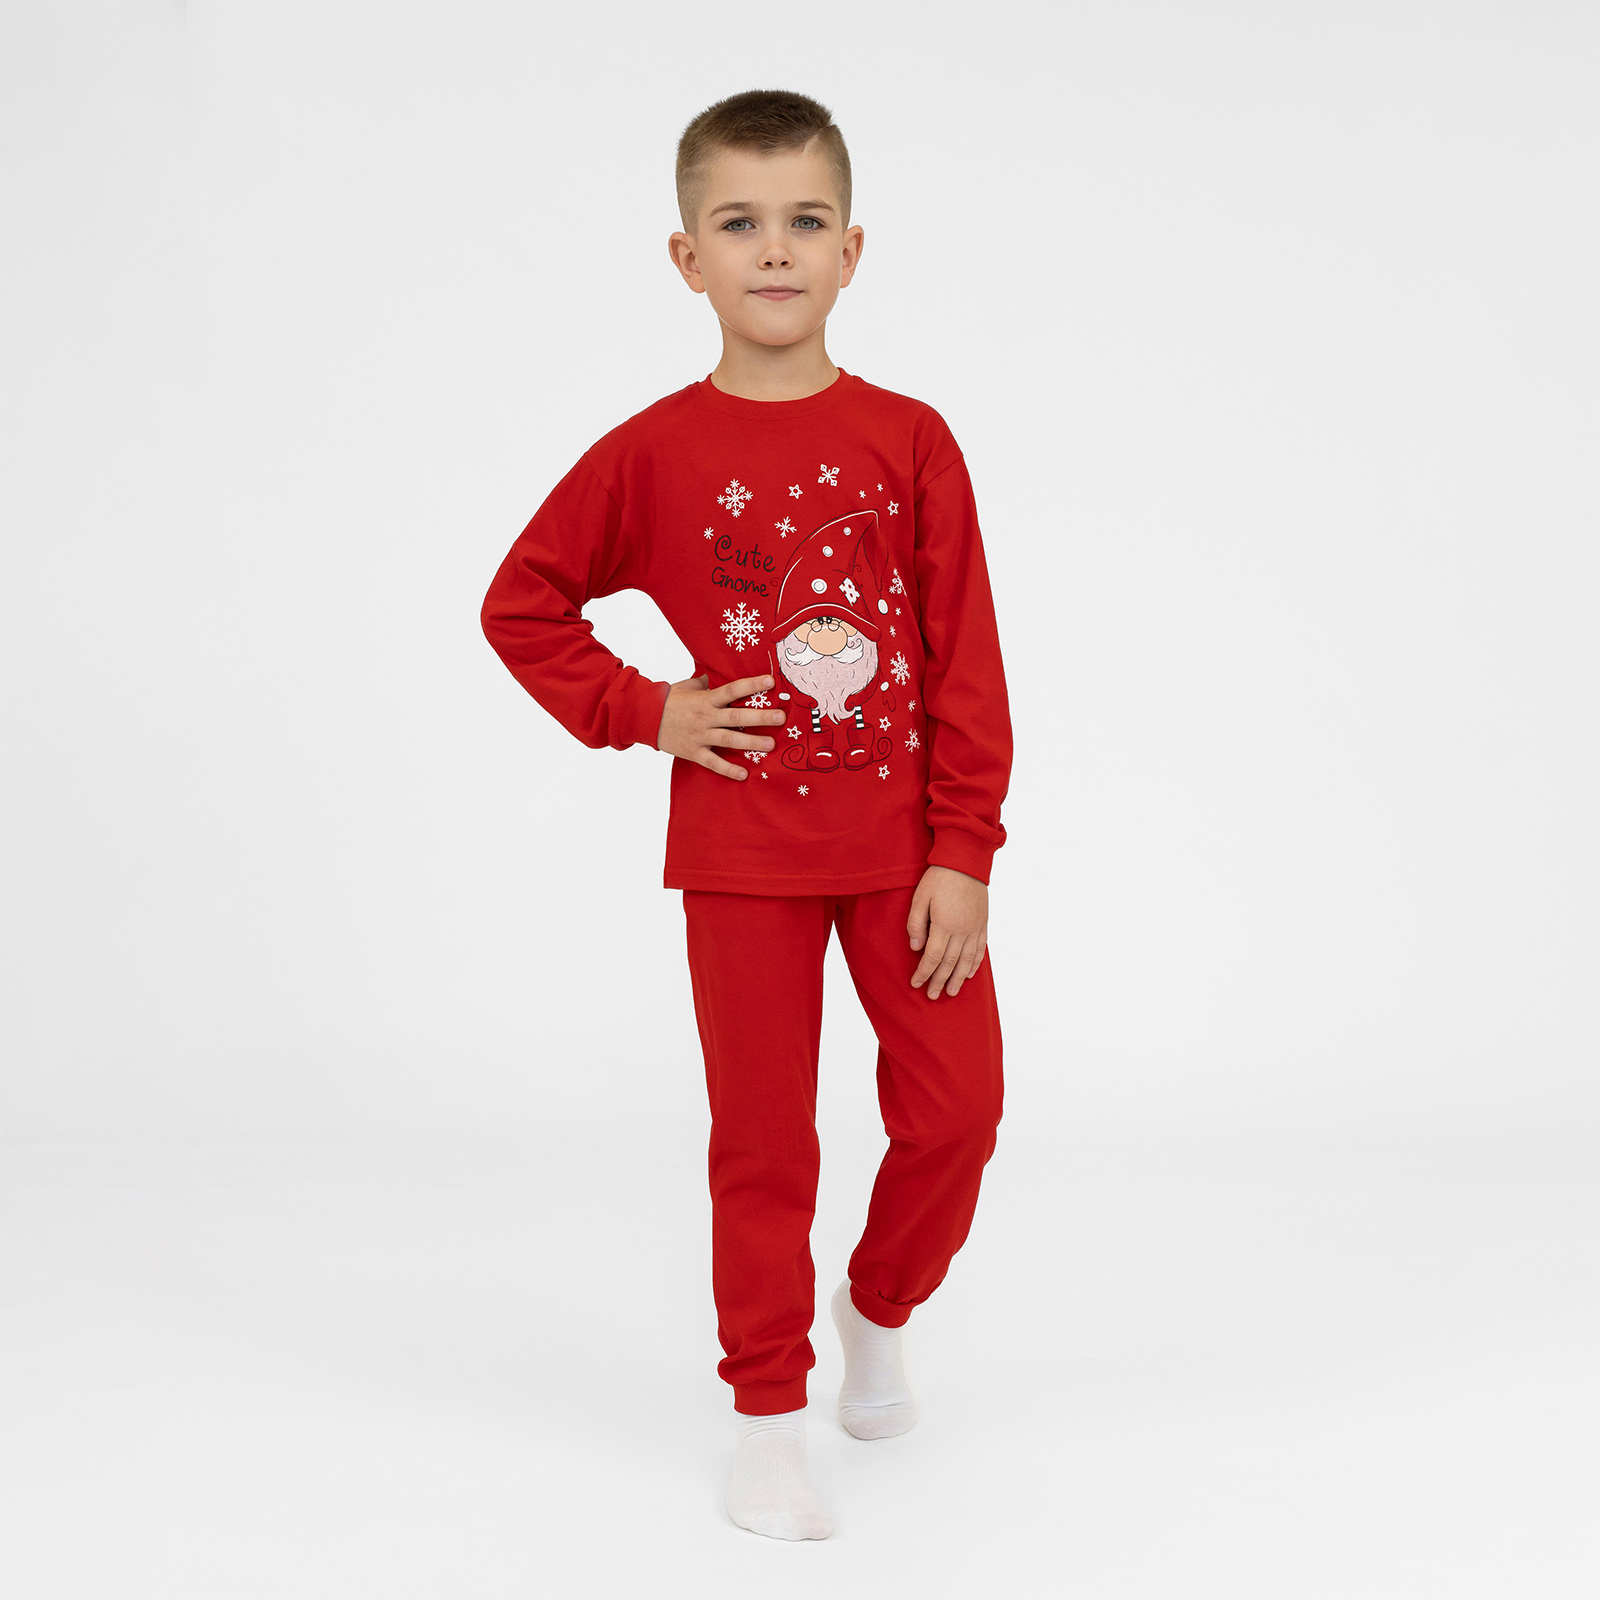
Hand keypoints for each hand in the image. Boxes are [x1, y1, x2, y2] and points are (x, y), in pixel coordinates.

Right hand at [656, 672, 785, 779]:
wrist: (645, 716)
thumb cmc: (670, 699)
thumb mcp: (689, 685)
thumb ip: (709, 682)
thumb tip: (723, 672)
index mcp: (706, 699)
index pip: (732, 689)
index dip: (751, 685)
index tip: (770, 682)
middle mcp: (706, 717)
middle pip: (736, 716)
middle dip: (760, 717)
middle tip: (780, 718)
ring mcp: (700, 736)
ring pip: (729, 739)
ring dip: (751, 743)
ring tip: (771, 744)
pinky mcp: (693, 752)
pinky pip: (713, 763)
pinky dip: (728, 769)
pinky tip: (744, 774)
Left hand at [907, 865, 988, 998]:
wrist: (966, 862)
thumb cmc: (939, 878)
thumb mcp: (920, 897)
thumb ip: (916, 924)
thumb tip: (915, 948)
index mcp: (944, 925)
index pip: (932, 957)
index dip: (924, 973)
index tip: (916, 983)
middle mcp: (962, 930)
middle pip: (949, 963)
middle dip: (939, 981)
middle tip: (932, 995)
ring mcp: (975, 928)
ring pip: (966, 961)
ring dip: (957, 979)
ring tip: (950, 992)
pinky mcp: (983, 924)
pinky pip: (980, 950)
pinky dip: (974, 965)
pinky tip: (968, 974)